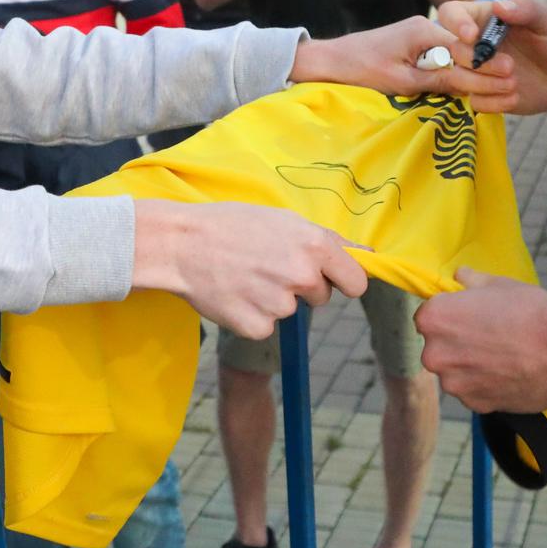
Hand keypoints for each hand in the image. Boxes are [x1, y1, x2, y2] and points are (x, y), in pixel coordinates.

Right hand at [132, 200, 368, 338]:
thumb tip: (365, 254)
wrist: (181, 245)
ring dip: (272, 300)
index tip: (331, 280)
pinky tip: (233, 294)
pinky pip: (266, 326)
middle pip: (322, 297)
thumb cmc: (231, 225)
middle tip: (267, 266)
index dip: (343, 281)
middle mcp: (303, 276)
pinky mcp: (258, 327)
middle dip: (302, 287)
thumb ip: (324, 240)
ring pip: (290, 310)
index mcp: (314, 245)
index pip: (356, 282)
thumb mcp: (282, 220)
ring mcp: (280, 305)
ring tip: (244, 275)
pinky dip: (252, 315)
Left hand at [291, 14, 517, 99]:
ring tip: (503, 82)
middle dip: (487, 65)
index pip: (465, 48)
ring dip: (475, 69)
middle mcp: (426, 28)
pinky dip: (458, 70)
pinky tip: (473, 83)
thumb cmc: (361, 70)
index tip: (510, 77)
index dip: (487, 65)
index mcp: (424, 31)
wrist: (330, 61)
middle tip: (515, 79)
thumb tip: (473, 85)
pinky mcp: (416, 47)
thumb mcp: (402, 81)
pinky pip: (445, 58)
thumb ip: (438, 81)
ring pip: (456, 54)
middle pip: (465, 49)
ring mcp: (422, 36)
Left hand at [416, 268, 546, 413]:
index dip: (451, 315)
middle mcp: (435, 354)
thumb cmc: (532, 311)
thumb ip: (470, 281)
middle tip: (492, 335)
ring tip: (506, 354)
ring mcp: (454, 384)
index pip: (428, 316)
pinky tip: (511, 372)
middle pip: (438, 347)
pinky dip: (487, 384)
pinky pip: (474, 391)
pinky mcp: (475, 405)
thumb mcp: (498, 284)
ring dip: (472, 366)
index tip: (471, 315)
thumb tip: (460, 276)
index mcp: (434, 318)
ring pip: (457, 372)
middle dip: (458, 343)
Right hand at [433, 0, 546, 115]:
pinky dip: (493, 103)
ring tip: (514, 84)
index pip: (451, 13)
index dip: (454, 23)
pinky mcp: (484, 94)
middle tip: (510, 66)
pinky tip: (515, 98)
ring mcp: (477, 70)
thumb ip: (527, 10)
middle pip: (452, 50)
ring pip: (457, 78)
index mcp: (484, 17)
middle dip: (478, 62)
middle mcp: (475, 43)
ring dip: (484, 84)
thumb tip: (498, 6)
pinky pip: (474, 102)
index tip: (472, 36)